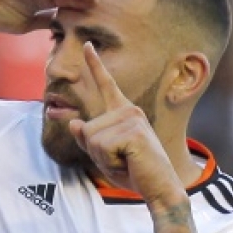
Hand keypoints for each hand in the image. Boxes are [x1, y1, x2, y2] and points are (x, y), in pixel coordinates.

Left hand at [69, 43, 185, 206]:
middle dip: (96, 152)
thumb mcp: (105, 156)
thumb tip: (73, 123)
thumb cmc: (133, 172)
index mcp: (123, 113)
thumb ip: (88, 140)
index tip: (88, 45)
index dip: (95, 65)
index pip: (107, 85)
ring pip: (92, 139)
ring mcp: (132, 119)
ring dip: (103, 158)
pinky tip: (128, 162)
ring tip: (126, 161)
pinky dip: (110, 162)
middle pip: (87, 129)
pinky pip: (102, 148)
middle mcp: (129, 110)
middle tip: (120, 160)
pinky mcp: (133, 132)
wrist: (158, 187)